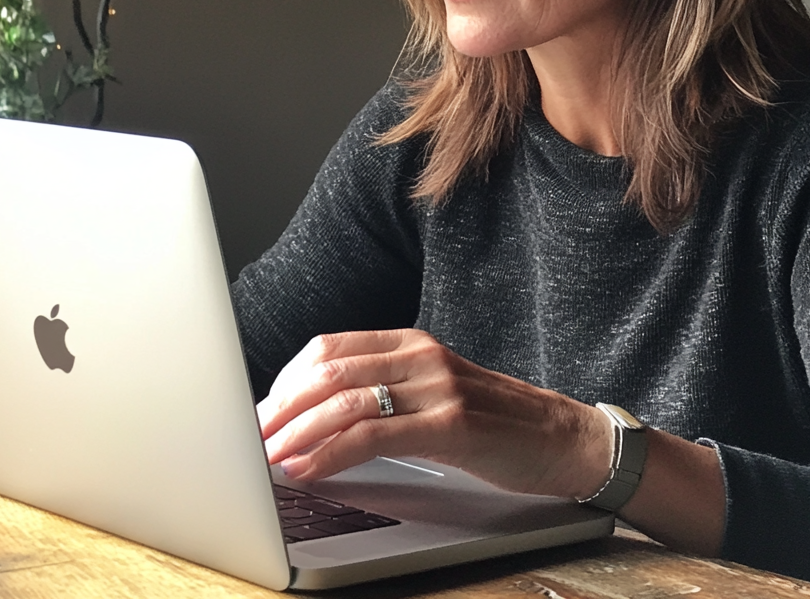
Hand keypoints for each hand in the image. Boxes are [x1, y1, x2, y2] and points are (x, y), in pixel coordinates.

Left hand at [256, 328, 612, 497]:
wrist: (559, 437)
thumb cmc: (492, 421)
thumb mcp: (432, 393)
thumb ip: (383, 395)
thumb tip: (316, 418)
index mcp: (412, 343)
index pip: (330, 347)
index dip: (286, 379)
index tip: (261, 411)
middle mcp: (421, 355)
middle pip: (329, 369)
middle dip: (280, 407)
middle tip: (250, 437)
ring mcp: (437, 386)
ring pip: (345, 399)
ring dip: (296, 431)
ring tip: (267, 456)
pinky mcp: (451, 423)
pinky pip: (374, 434)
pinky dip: (330, 452)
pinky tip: (307, 467)